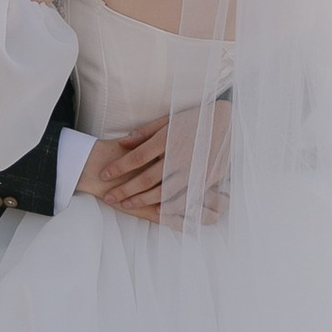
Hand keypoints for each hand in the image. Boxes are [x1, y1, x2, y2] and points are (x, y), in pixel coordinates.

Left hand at [75, 101, 231, 226]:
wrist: (228, 122)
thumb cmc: (194, 119)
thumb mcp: (168, 120)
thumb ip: (145, 132)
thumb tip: (122, 143)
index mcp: (167, 139)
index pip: (136, 158)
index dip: (118, 168)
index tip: (103, 175)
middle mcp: (178, 156)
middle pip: (146, 179)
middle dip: (125, 190)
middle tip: (108, 197)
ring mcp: (193, 170)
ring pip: (162, 193)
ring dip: (142, 201)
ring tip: (126, 206)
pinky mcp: (205, 180)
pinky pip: (184, 199)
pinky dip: (168, 208)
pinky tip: (155, 212)